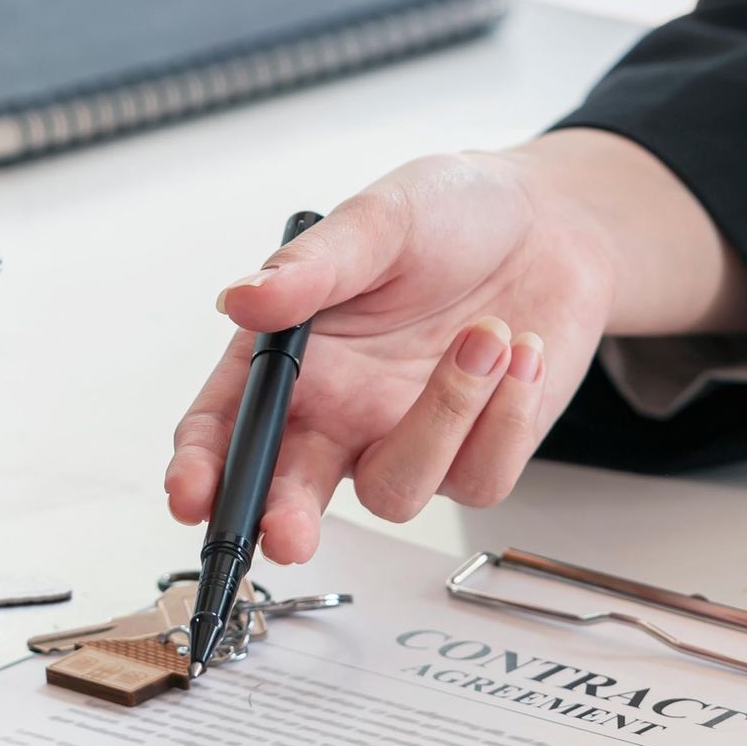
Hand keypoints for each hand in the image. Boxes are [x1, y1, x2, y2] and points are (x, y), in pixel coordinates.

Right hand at [167, 131, 746, 560]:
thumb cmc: (453, 214)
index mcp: (295, 357)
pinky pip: (478, 477)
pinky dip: (504, 415)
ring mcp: (405, 439)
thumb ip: (313, 269)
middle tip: (289, 531)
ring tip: (487, 332)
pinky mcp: (476, 455)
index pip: (226, 426)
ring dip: (444, 417)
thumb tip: (243, 298)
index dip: (201, 467)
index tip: (192, 493)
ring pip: (396, 490)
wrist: (554, 221)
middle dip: (283, 518)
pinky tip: (521, 351)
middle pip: (291, 492)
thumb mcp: (380, 221)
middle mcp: (340, 411)